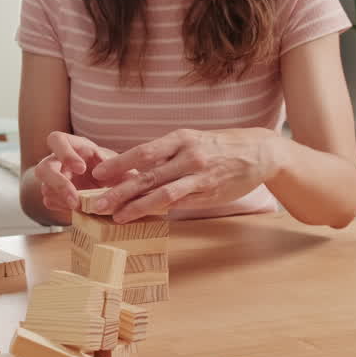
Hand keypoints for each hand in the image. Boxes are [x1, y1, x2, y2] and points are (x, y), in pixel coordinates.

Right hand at [33, 132, 119, 213]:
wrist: (106, 184)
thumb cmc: (109, 167)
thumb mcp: (116, 163)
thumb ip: (117, 166)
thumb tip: (115, 173)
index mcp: (71, 145)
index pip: (57, 140)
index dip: (65, 154)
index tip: (82, 169)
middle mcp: (57, 160)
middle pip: (43, 168)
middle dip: (59, 185)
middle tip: (76, 200)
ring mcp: (52, 179)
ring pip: (46, 189)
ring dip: (64, 200)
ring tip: (82, 207)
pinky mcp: (52, 194)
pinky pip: (50, 202)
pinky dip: (65, 207)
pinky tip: (79, 209)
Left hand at [92, 128, 283, 222]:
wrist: (259, 152)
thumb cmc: (220, 146)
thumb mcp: (192, 141)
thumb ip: (166, 154)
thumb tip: (135, 170)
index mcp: (180, 138)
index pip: (143, 152)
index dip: (119, 163)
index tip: (98, 174)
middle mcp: (188, 155)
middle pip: (147, 174)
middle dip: (119, 190)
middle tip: (96, 203)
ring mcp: (199, 175)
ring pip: (162, 192)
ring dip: (136, 206)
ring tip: (116, 216)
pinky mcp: (209, 193)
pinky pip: (181, 203)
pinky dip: (160, 210)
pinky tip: (144, 218)